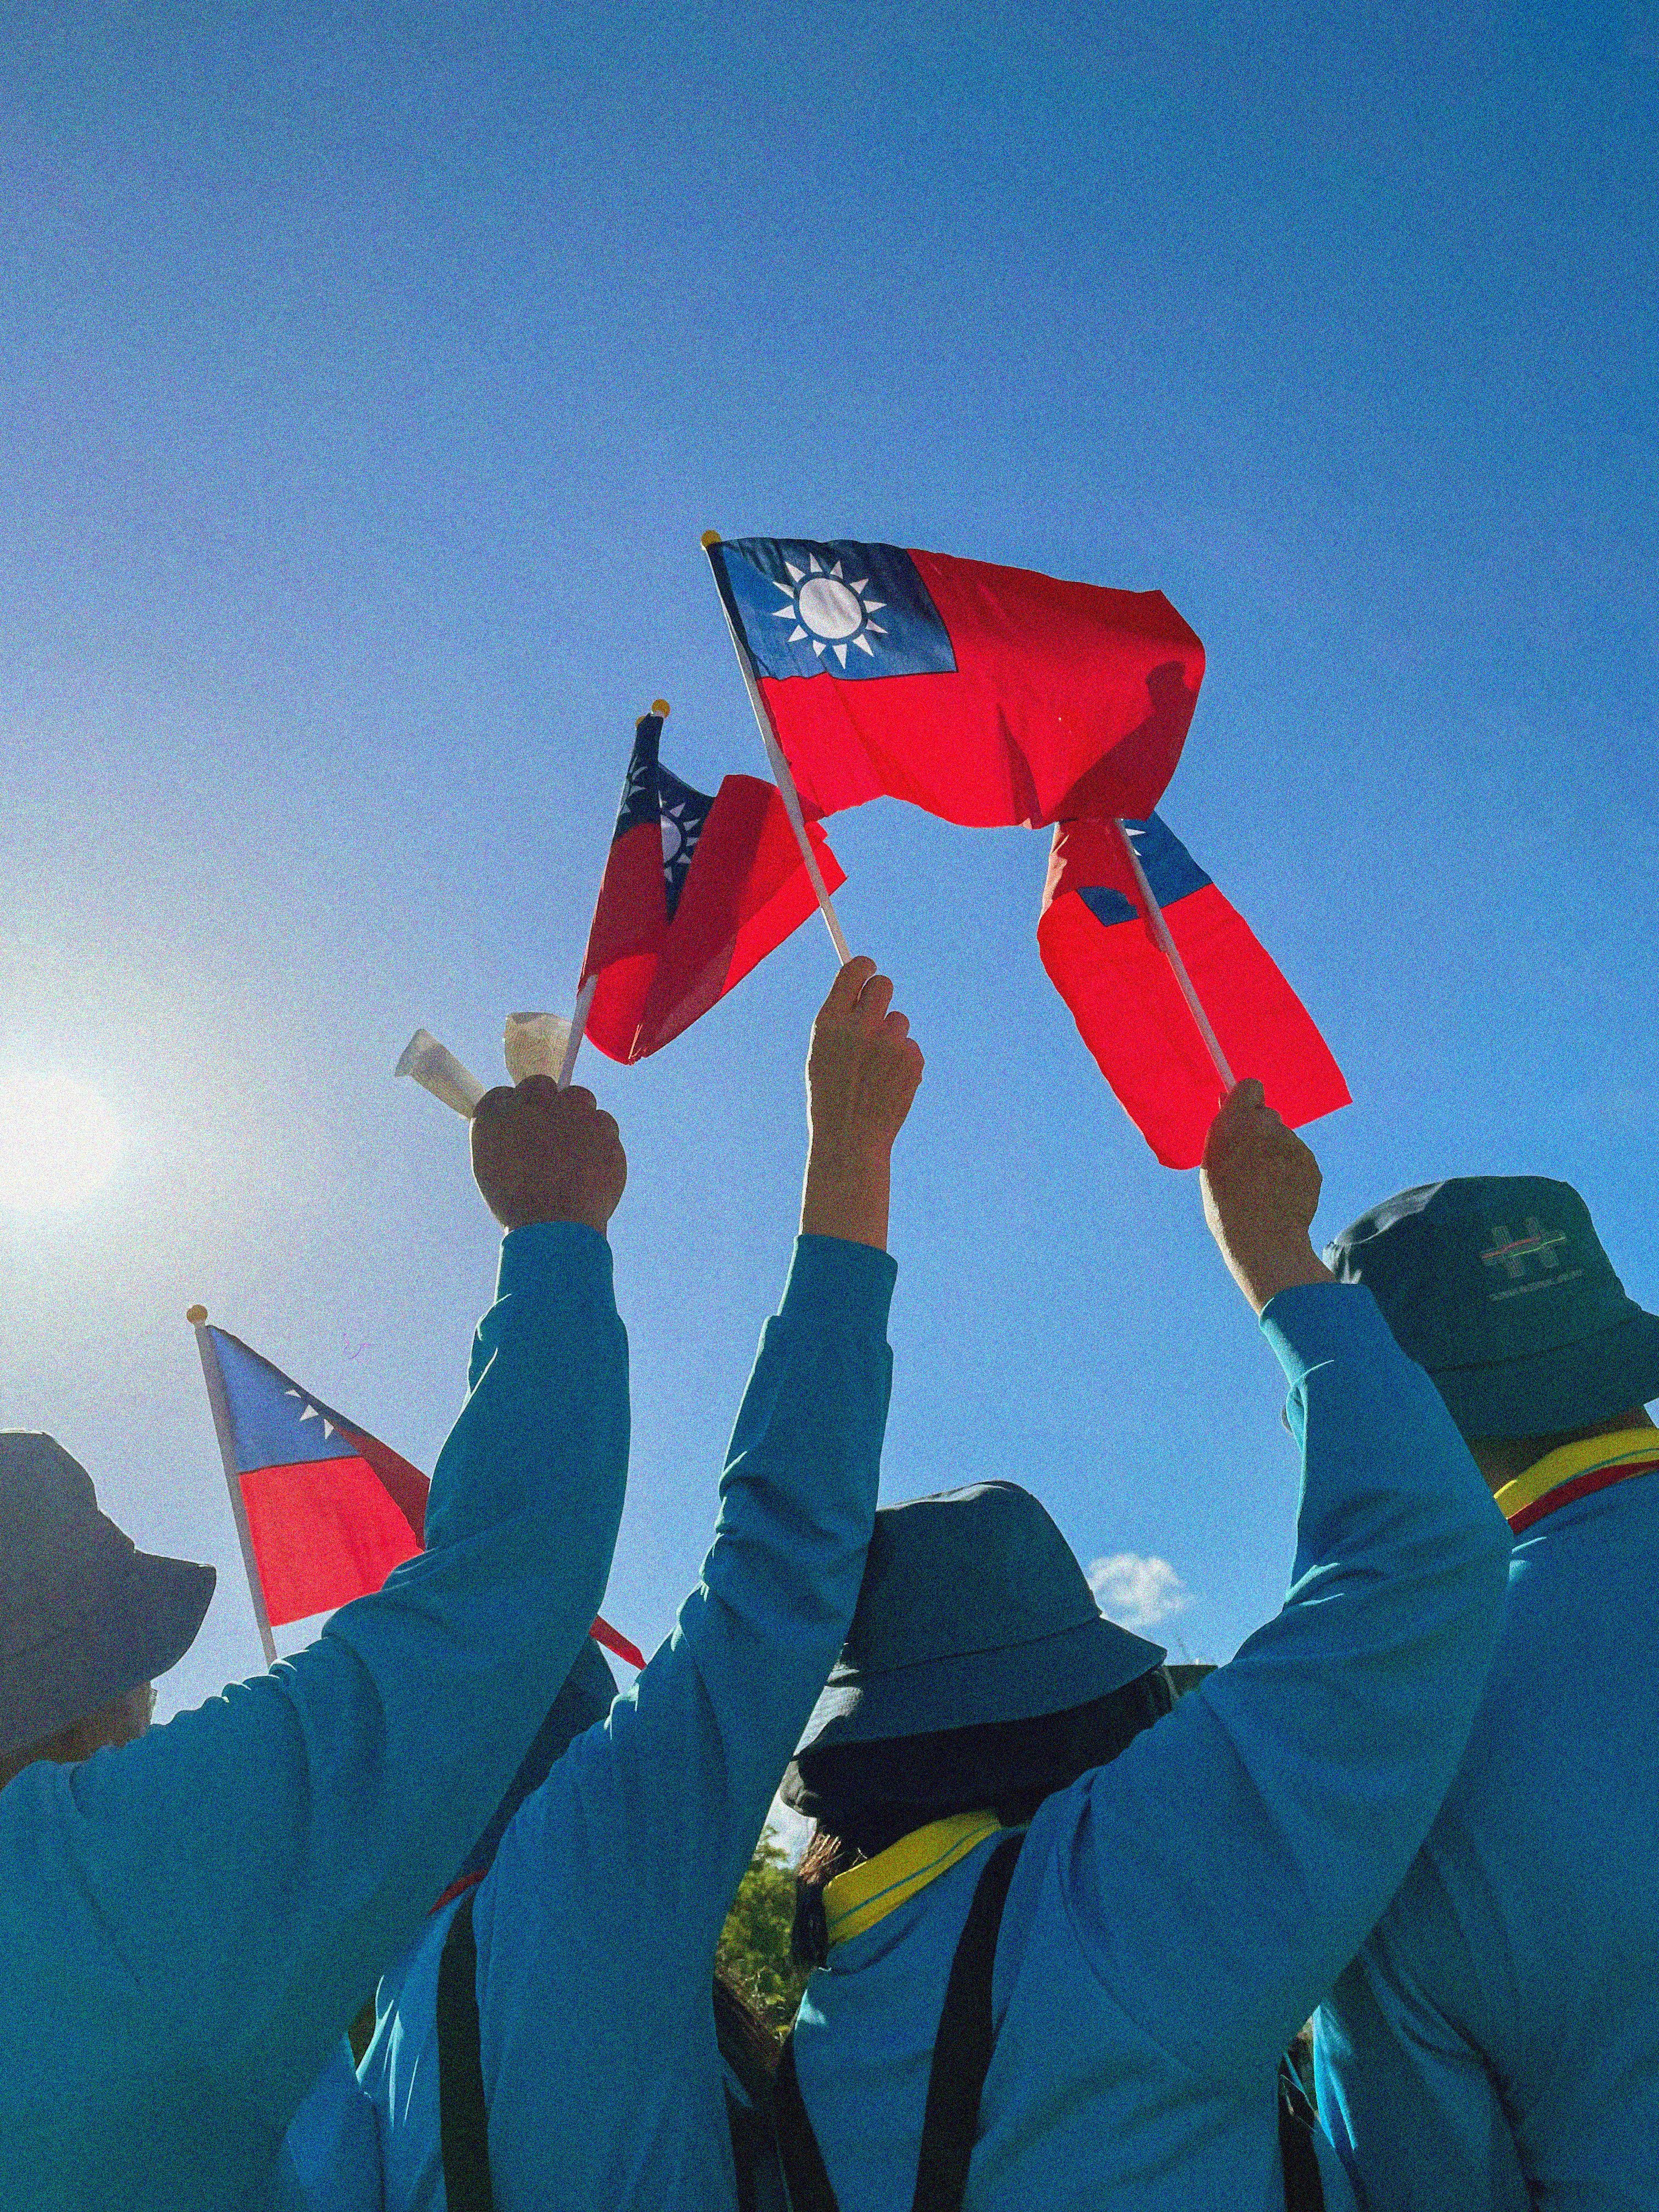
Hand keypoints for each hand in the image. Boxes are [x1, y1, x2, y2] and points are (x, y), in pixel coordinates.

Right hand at [470, 1076, 626, 1235]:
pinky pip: (604, 1124)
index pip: (505, 1094)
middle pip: (541, 1087)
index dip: (515, 1113)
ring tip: (573, 1154)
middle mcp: (535, 1102)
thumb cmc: (517, 1202)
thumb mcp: (490, 1167)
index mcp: (499, 1113)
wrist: (556, 1225)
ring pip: (579, 1099)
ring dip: (577, 1118)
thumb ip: (500, 1134)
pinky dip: (600, 1140)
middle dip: (546, 1106)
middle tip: (549, 1138)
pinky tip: (591, 1165)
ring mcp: (573, 1111)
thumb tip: (514, 1120)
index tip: (522, 1130)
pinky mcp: (604, 1127)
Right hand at [800, 957, 924, 1249]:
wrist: (849, 1140)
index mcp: (830, 1022)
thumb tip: (861, 989)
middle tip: (876, 1014)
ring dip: (891, 1037)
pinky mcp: (911, 1059)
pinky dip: (903, 1061)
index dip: (864, 967)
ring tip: (875, 1069)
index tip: (869, 969)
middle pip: (883, 986)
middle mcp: (859, 1027)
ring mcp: (888, 1042)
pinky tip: (888, 1084)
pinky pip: (910, 1046)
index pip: (853, 972)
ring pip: (899, 1020)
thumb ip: (840, 1020)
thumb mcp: (823, 1054)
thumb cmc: (830, 1096)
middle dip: (881, 995)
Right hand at [1200, 1079, 1334, 1314]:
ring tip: (1264, 1186)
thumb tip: (1228, 1105)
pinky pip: (1299, 1159)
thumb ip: (1225, 1133)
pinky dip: (1291, 1171)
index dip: (1247, 1100)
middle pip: (1268, 1115)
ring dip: (1276, 1154)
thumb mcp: (1213, 1164)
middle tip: (1251, 1159)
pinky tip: (1280, 1194)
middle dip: (1261, 1131)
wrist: (1264, 1239)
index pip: (1250, 1086)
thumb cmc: (1226, 1205)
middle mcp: (1267, 1126)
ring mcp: (1292, 1144)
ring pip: (1284, 1140)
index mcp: (1236, 1123)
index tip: (1242, 1115)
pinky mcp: (1310, 1162)